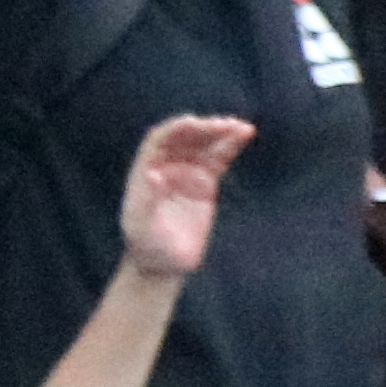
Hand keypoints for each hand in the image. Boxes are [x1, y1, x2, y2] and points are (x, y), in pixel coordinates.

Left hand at [118, 113, 243, 279]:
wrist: (164, 263)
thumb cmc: (147, 246)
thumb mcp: (141, 225)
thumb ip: (146, 200)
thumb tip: (155, 174)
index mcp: (146, 170)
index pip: (159, 140)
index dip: (175, 129)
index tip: (193, 123)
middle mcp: (166, 166)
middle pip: (185, 138)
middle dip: (205, 129)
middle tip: (226, 125)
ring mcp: (186, 173)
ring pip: (204, 145)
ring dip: (221, 132)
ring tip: (242, 128)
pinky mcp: (205, 183)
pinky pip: (219, 158)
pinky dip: (230, 146)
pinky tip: (244, 135)